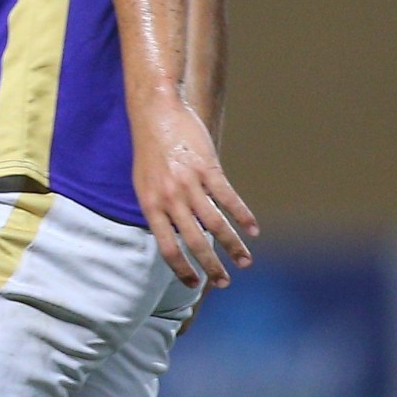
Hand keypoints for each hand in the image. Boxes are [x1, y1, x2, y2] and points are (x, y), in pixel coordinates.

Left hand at [132, 94, 257, 290]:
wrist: (156, 111)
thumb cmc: (150, 149)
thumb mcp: (144, 183)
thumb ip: (158, 208)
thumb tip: (173, 234)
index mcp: (151, 204)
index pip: (167, 247)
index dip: (182, 269)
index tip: (195, 284)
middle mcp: (169, 197)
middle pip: (194, 242)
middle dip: (211, 266)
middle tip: (225, 283)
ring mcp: (189, 183)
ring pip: (215, 223)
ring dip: (233, 245)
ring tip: (245, 261)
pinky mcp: (207, 168)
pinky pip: (228, 198)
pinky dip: (243, 216)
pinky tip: (253, 229)